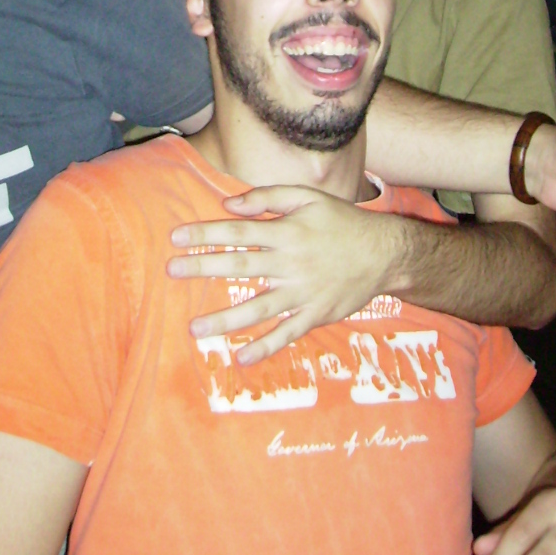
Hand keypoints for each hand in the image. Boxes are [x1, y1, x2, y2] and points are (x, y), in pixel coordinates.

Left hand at [167, 185, 400, 364]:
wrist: (384, 254)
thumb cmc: (341, 222)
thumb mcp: (308, 198)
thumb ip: (268, 196)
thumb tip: (229, 203)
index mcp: (287, 232)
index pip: (238, 231)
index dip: (206, 233)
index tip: (176, 237)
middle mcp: (291, 263)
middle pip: (241, 266)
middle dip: (204, 268)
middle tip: (171, 271)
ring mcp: (303, 293)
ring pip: (259, 308)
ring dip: (226, 320)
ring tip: (196, 329)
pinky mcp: (315, 315)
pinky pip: (287, 334)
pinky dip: (265, 347)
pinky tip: (241, 358)